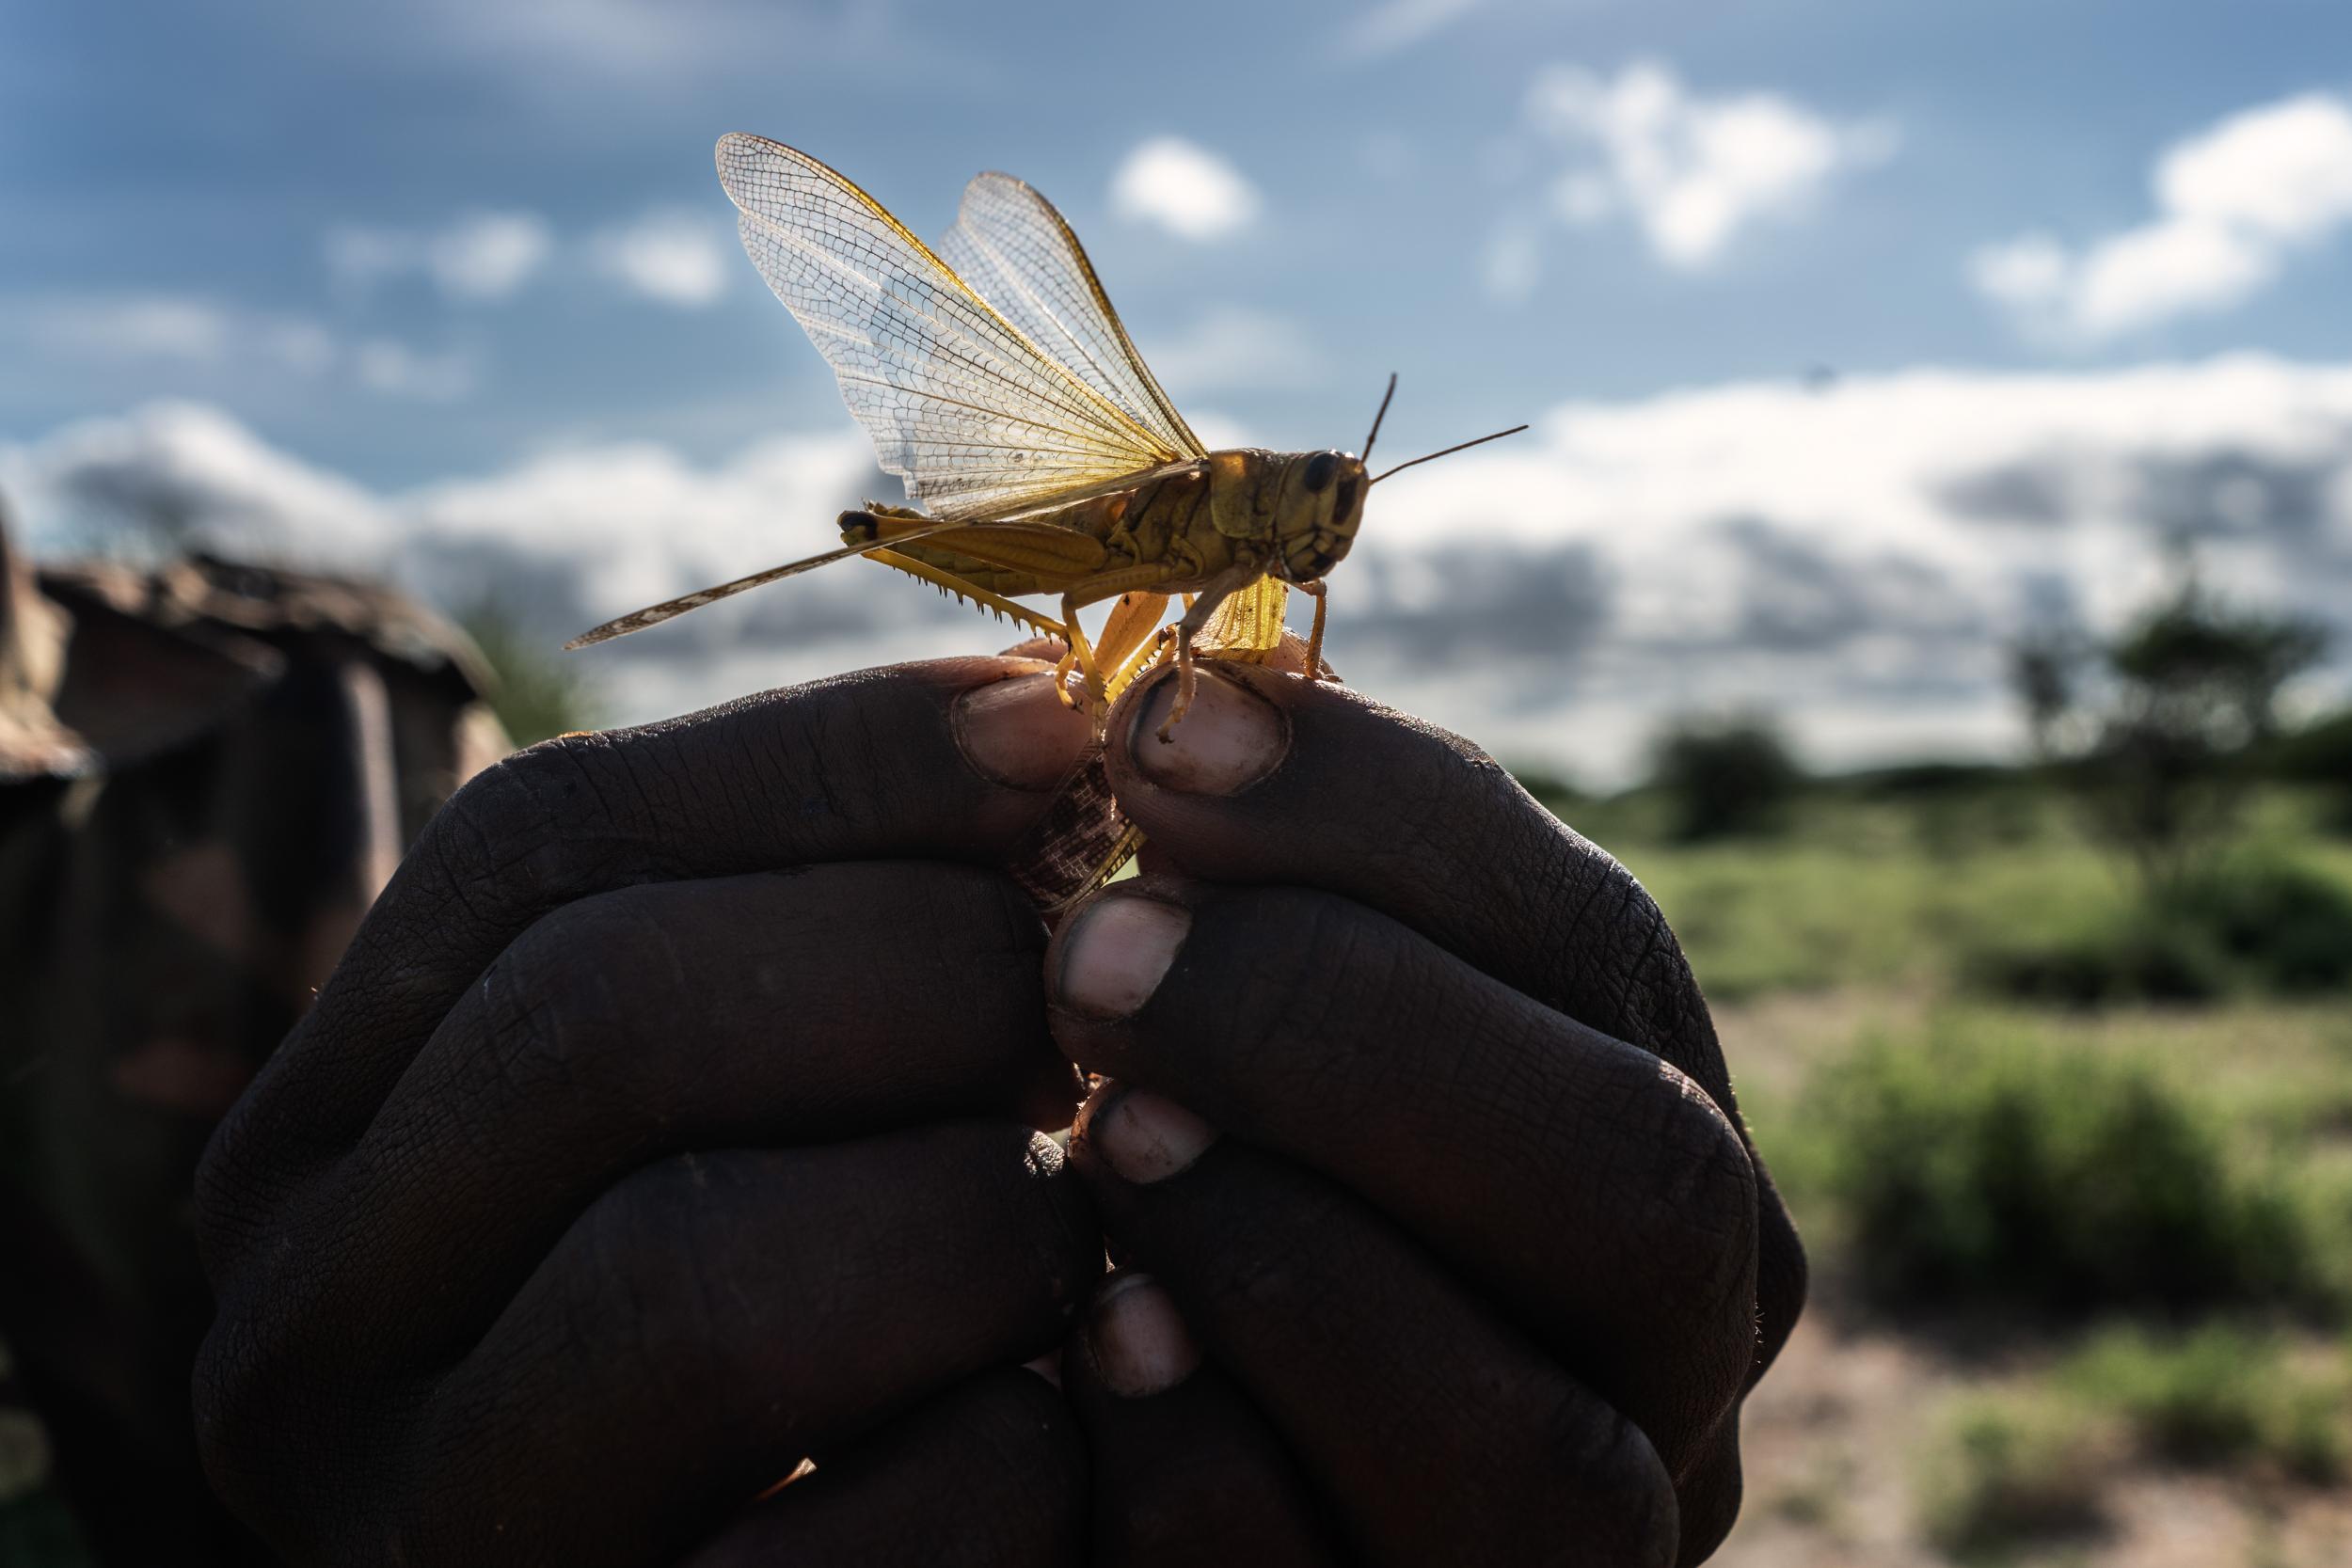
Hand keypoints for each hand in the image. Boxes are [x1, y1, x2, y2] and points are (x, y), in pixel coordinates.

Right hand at [192, 657, 1105, 1565]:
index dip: (825, 759)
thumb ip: (826, 917)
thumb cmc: (812, 1324)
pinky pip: (849, 1546)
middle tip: (1091, 1012)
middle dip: (916, 973)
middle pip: (598, 1022)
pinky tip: (1068, 1432)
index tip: (1058, 731)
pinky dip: (1020, 1463)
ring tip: (1079, 1228)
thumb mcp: (756, 1094)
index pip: (536, 843)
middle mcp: (300, 1338)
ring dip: (978, 1222)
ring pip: (698, 1281)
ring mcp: (429, 1539)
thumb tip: (1035, 720)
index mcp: (322, 1138)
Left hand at [1044, 659, 1806, 1566]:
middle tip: (1093, 956)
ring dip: (1289, 1261)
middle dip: (1351, 1033)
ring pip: (1534, 1445)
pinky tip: (1081, 1358)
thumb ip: (1277, 891)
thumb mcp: (1261, 1023)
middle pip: (1640, 1179)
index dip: (1380, 820)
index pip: (1590, 943)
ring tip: (1098, 1145)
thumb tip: (1190, 687)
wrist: (1133, 1485)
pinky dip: (1199, 1461)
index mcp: (1645, 1125)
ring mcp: (1579, 1542)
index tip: (1156, 734)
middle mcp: (1672, 1348)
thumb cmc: (1193, 1193)